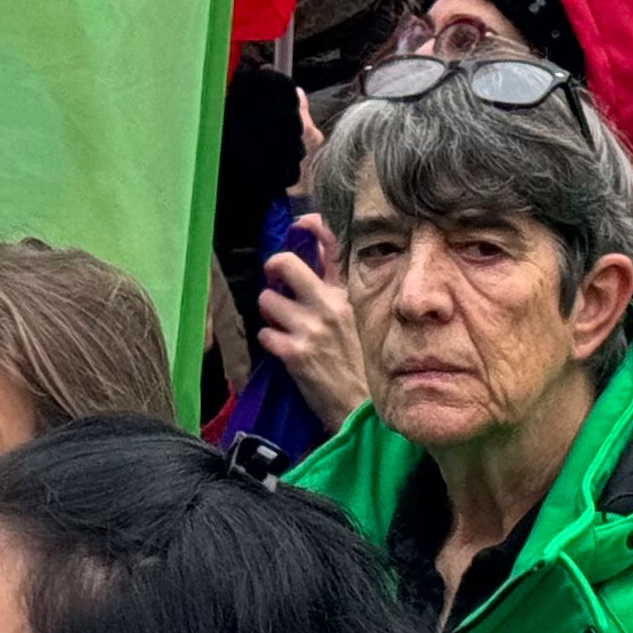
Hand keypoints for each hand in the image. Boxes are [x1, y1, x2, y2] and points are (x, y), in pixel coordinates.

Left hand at [258, 215, 368, 428]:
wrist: (363, 408)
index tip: (301, 224)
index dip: (311, 227)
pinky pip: (265, 333)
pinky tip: (282, 347)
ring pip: (268, 300)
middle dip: (274, 267)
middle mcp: (329, 305)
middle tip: (274, 276)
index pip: (332, 246)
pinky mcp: (293, 353)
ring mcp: (310, 328)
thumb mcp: (365, 320)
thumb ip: (344, 292)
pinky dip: (269, 339)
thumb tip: (327, 264)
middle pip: (287, 264)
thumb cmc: (366, 364)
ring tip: (281, 321)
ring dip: (269, 311)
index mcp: (350, 294)